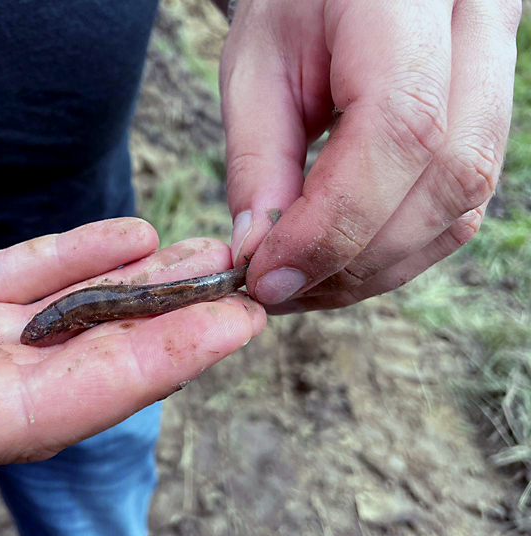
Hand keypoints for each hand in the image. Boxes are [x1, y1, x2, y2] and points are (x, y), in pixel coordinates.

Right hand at [0, 136, 264, 497]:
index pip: (32, 410)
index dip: (137, 371)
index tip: (225, 330)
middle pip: (56, 367)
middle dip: (157, 332)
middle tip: (246, 291)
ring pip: (38, 317)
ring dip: (126, 287)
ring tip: (205, 257)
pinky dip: (64, 256)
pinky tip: (128, 237)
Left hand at [221, 0, 520, 311]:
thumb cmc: (293, 8)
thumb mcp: (255, 68)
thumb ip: (257, 159)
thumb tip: (260, 252)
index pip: (400, 128)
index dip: (335, 222)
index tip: (270, 274)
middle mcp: (479, 24)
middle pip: (449, 174)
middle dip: (356, 256)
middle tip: (280, 288)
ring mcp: (500, 70)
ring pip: (464, 200)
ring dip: (376, 264)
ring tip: (303, 281)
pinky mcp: (491, 117)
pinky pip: (461, 203)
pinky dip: (397, 249)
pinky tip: (340, 260)